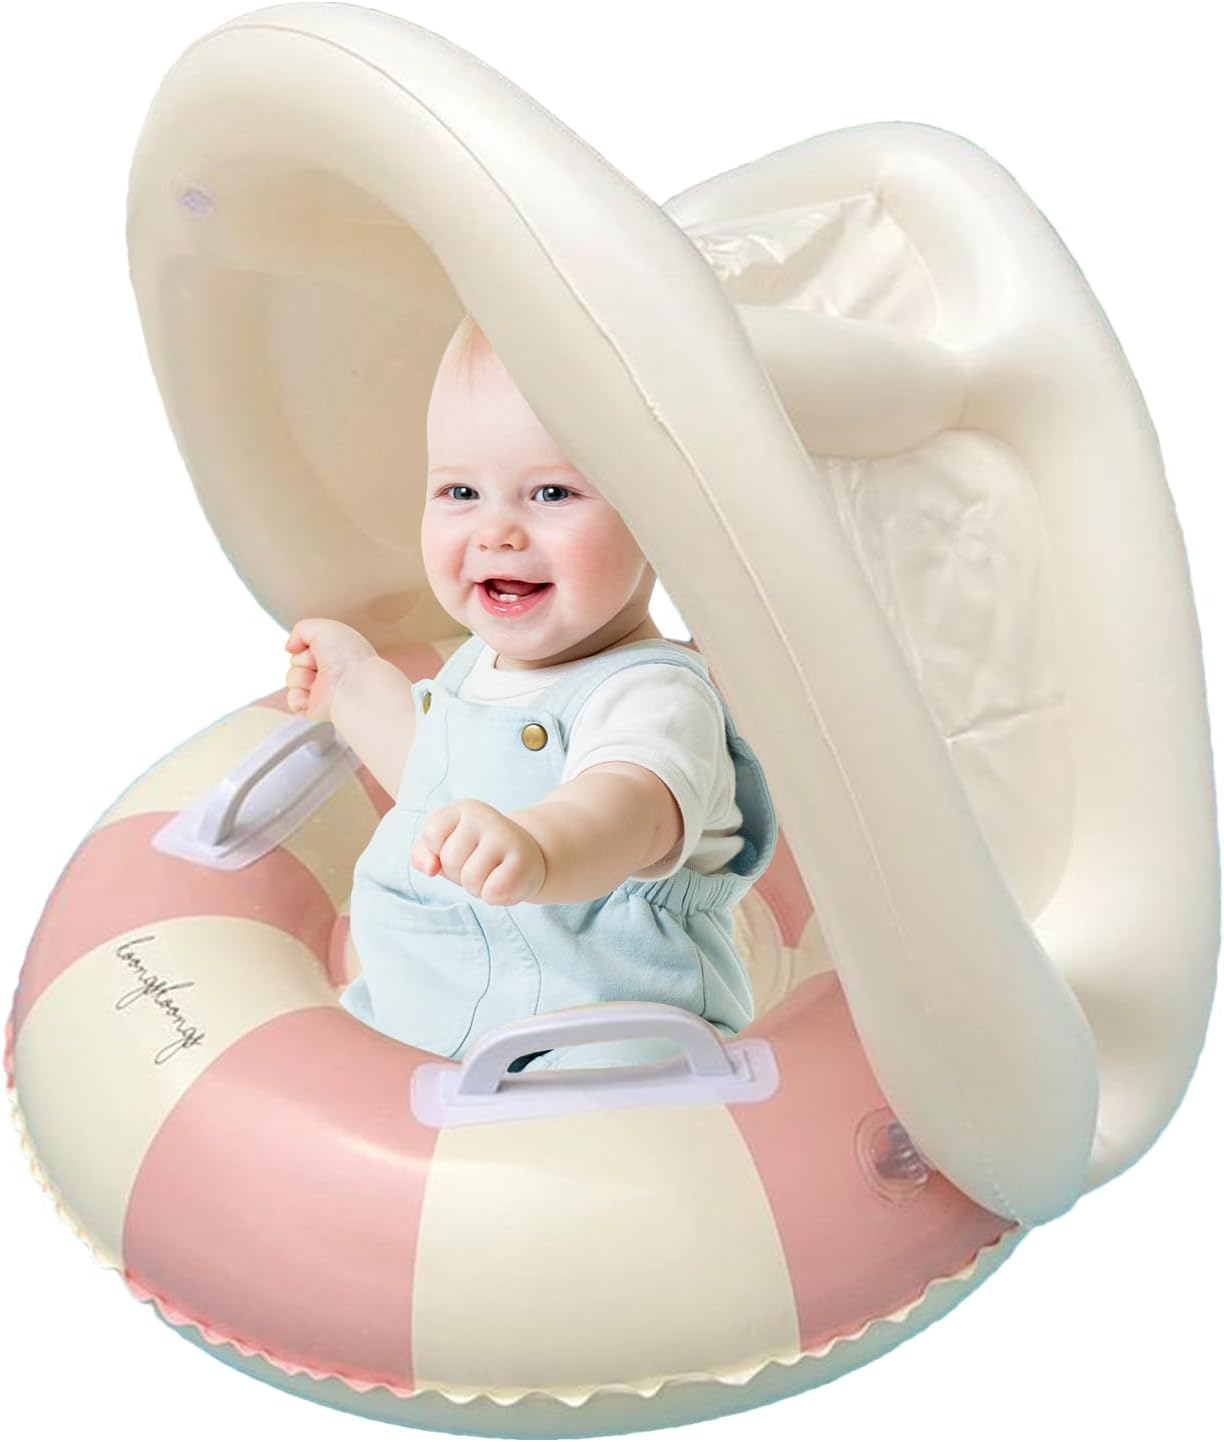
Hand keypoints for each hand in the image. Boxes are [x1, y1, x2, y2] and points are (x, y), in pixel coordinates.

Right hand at [283, 619, 376, 721]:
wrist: (354, 683)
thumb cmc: (346, 655)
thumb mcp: (322, 627)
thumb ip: (301, 630)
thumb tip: (289, 647)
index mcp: (333, 654)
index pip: (305, 647)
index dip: (307, 645)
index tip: (321, 646)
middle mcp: (327, 672)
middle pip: (295, 662)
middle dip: (302, 659)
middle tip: (321, 663)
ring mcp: (319, 691)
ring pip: (292, 679)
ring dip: (301, 676)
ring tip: (321, 678)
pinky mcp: (314, 708)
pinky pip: (293, 700)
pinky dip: (299, 696)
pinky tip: (315, 693)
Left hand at [410, 798, 546, 906]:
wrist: (526, 858)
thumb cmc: (477, 854)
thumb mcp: (443, 848)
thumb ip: (421, 854)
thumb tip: (430, 868)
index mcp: (462, 808)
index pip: (431, 836)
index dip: (440, 852)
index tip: (460, 848)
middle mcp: (485, 816)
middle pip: (449, 861)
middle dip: (459, 873)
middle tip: (479, 865)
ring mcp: (506, 837)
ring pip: (470, 879)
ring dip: (477, 887)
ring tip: (492, 874)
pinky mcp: (522, 862)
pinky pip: (492, 893)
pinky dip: (494, 897)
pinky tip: (505, 882)